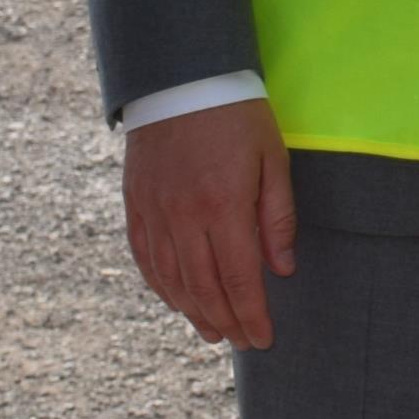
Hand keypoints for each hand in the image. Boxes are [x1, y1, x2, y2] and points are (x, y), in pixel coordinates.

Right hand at [126, 101, 297, 352]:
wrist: (180, 76)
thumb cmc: (237, 115)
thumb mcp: (273, 158)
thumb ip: (277, 216)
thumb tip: (282, 270)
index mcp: (224, 205)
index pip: (238, 278)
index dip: (251, 314)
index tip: (264, 338)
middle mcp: (184, 215)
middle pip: (204, 287)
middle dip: (226, 321)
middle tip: (242, 342)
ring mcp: (155, 211)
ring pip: (171, 279)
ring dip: (193, 311)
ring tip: (213, 331)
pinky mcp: (136, 203)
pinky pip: (145, 257)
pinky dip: (161, 286)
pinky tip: (177, 300)